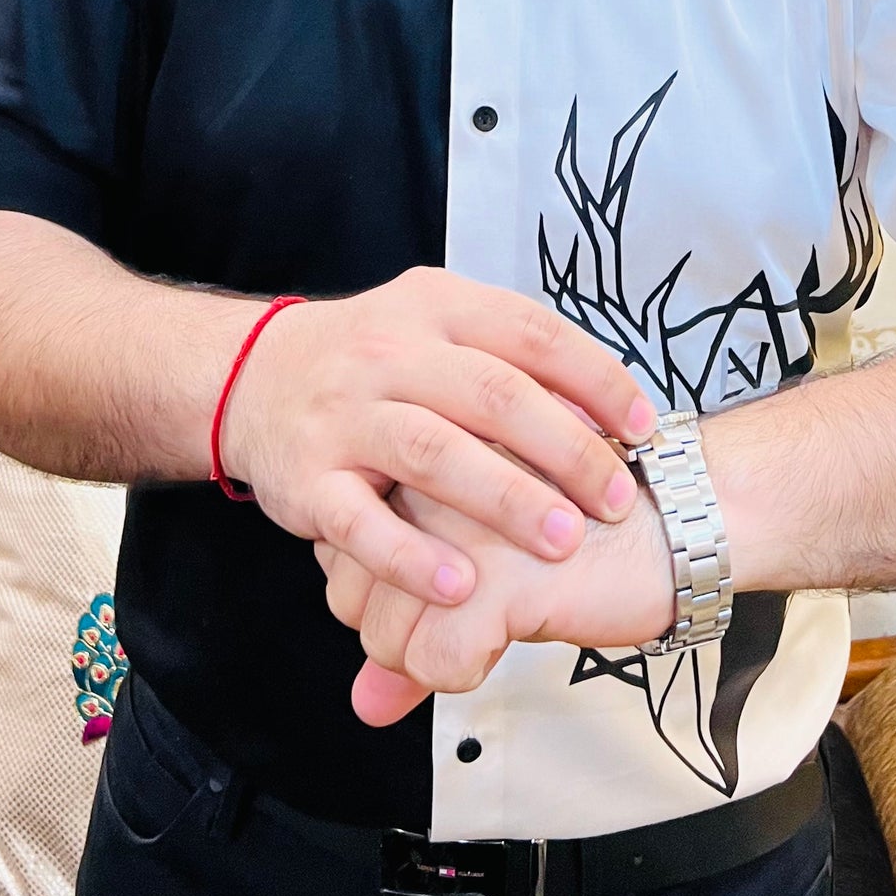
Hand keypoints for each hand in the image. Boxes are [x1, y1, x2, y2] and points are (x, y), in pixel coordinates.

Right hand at [219, 268, 656, 612]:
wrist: (252, 375)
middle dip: (563, 448)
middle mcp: (389, 353)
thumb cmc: (373, 360)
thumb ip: (510, 355)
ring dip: (504, 499)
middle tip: (616, 498)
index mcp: (434, 308)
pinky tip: (461, 587)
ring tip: (564, 542)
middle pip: (490, 393)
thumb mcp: (437, 325)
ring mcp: (344, 416)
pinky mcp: (307, 481)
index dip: (593, 378)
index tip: (643, 426)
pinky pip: (360, 522)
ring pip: (432, 451)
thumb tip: (607, 406)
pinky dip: (411, 556)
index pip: (528, 332)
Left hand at [318, 479, 676, 725]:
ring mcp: (458, 527)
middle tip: (477, 613)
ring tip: (497, 622)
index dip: (391, 600)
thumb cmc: (588, 539)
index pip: (342, 560)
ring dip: (438, 656)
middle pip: (353, 603)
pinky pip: (436, 662)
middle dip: (408, 635)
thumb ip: (414, 633)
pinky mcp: (497, 576)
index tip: (451, 590)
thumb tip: (366, 705)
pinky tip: (510, 636)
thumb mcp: (484, 578)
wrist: (677, 520)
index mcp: (424, 461)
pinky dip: (467, 672)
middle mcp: (429, 484)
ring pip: (387, 637)